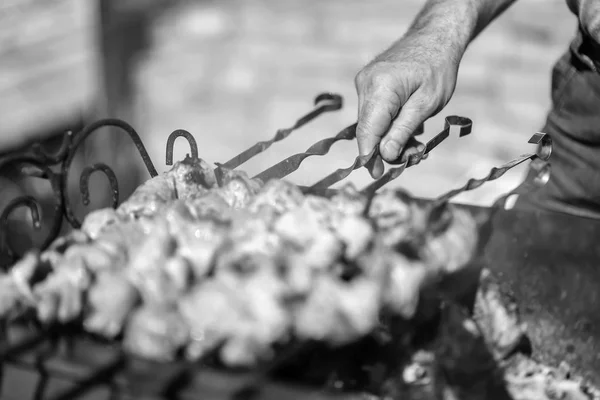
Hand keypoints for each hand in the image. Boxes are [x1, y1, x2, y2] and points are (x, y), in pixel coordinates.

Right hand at [355, 34, 460, 177]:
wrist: (435, 37)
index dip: (370, 156)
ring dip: (391, 137)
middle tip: (413, 157)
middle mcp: (366, 84)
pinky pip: (375, 112)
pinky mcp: (368, 84)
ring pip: (372, 123)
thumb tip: (385, 155)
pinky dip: (390, 124)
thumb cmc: (437, 68)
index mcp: (380, 88)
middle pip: (369, 129)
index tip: (376, 175)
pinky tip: (409, 128)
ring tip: (417, 144)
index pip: (367, 131)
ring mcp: (364, 83)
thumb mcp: (427, 103)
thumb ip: (403, 130)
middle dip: (387, 148)